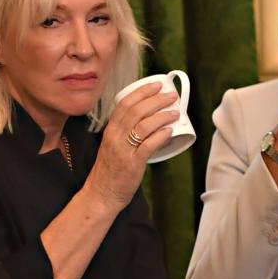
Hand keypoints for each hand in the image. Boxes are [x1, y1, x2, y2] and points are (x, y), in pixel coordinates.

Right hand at [85, 82, 179, 209]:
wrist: (101, 193)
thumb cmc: (110, 169)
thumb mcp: (114, 145)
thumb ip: (127, 132)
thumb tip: (153, 122)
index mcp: (110, 130)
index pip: (125, 103)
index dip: (142, 92)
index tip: (157, 84)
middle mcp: (115, 137)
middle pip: (136, 111)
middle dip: (156, 100)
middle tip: (171, 96)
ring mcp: (123, 150)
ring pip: (143, 125)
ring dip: (162, 116)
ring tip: (175, 112)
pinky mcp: (132, 164)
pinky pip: (148, 146)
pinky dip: (160, 135)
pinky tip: (170, 131)